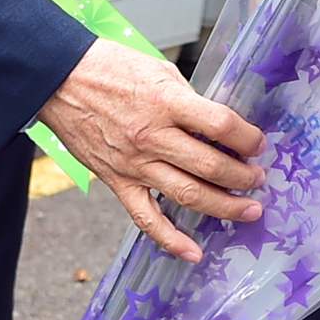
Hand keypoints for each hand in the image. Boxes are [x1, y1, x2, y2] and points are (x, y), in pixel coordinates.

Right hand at [37, 40, 265, 262]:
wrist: (60, 79)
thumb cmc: (110, 67)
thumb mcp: (159, 71)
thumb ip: (188, 100)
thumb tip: (217, 126)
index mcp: (166, 102)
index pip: (220, 125)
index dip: (247, 137)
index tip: (259, 143)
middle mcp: (152, 136)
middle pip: (210, 165)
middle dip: (243, 176)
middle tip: (258, 178)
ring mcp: (134, 163)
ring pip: (186, 194)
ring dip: (223, 206)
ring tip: (248, 209)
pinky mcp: (116, 180)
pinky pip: (146, 218)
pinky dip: (171, 239)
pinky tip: (194, 252)